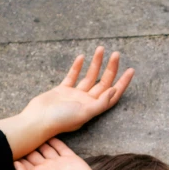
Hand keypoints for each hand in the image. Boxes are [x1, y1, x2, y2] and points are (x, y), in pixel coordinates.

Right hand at [0, 47, 133, 159]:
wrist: (37, 120)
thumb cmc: (60, 120)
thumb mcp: (83, 113)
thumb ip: (100, 103)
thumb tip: (114, 91)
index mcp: (92, 109)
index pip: (112, 95)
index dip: (123, 84)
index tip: (131, 70)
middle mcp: (85, 103)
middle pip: (102, 83)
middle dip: (110, 69)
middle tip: (116, 54)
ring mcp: (73, 96)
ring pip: (89, 77)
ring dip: (96, 64)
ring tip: (101, 49)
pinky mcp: (61, 91)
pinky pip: (72, 76)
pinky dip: (77, 67)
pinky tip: (82, 57)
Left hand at [14, 137, 110, 169]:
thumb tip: (15, 163)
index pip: (25, 163)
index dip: (19, 154)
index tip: (12, 143)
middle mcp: (46, 169)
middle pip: (34, 154)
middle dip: (28, 144)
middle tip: (22, 132)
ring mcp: (58, 163)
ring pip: (47, 148)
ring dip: (41, 140)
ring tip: (34, 128)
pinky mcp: (70, 159)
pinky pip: (61, 147)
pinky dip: (55, 140)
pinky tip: (50, 131)